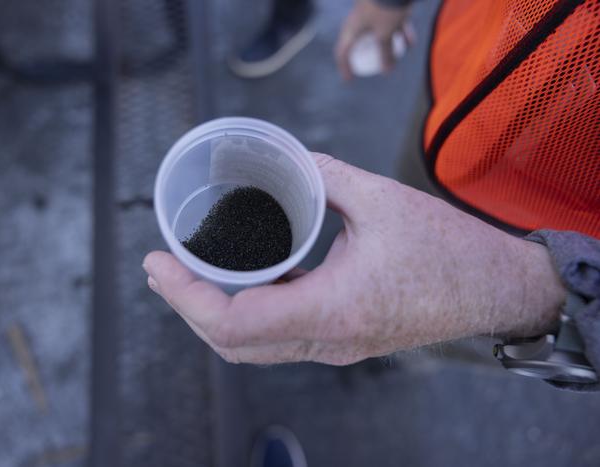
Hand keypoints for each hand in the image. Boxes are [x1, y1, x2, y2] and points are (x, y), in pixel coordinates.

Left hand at [143, 154, 565, 364]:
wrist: (495, 290)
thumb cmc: (448, 251)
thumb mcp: (381, 199)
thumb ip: (322, 174)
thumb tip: (283, 161)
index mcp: (332, 310)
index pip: (233, 324)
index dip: (186, 297)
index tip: (159, 264)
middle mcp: (325, 340)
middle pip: (232, 342)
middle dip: (187, 307)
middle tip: (162, 268)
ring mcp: (332, 347)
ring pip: (252, 346)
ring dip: (212, 314)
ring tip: (187, 275)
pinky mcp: (340, 340)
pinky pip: (277, 337)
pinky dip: (245, 313)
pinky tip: (239, 280)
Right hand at [335, 0, 413, 79]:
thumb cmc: (385, 9)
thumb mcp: (385, 34)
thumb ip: (385, 54)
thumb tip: (386, 71)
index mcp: (351, 29)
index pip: (342, 52)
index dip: (344, 67)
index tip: (350, 79)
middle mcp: (358, 20)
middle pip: (361, 43)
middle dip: (370, 57)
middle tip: (376, 67)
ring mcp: (371, 12)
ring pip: (378, 33)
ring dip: (389, 45)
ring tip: (399, 55)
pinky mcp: (383, 6)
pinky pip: (389, 23)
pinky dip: (398, 33)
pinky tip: (410, 42)